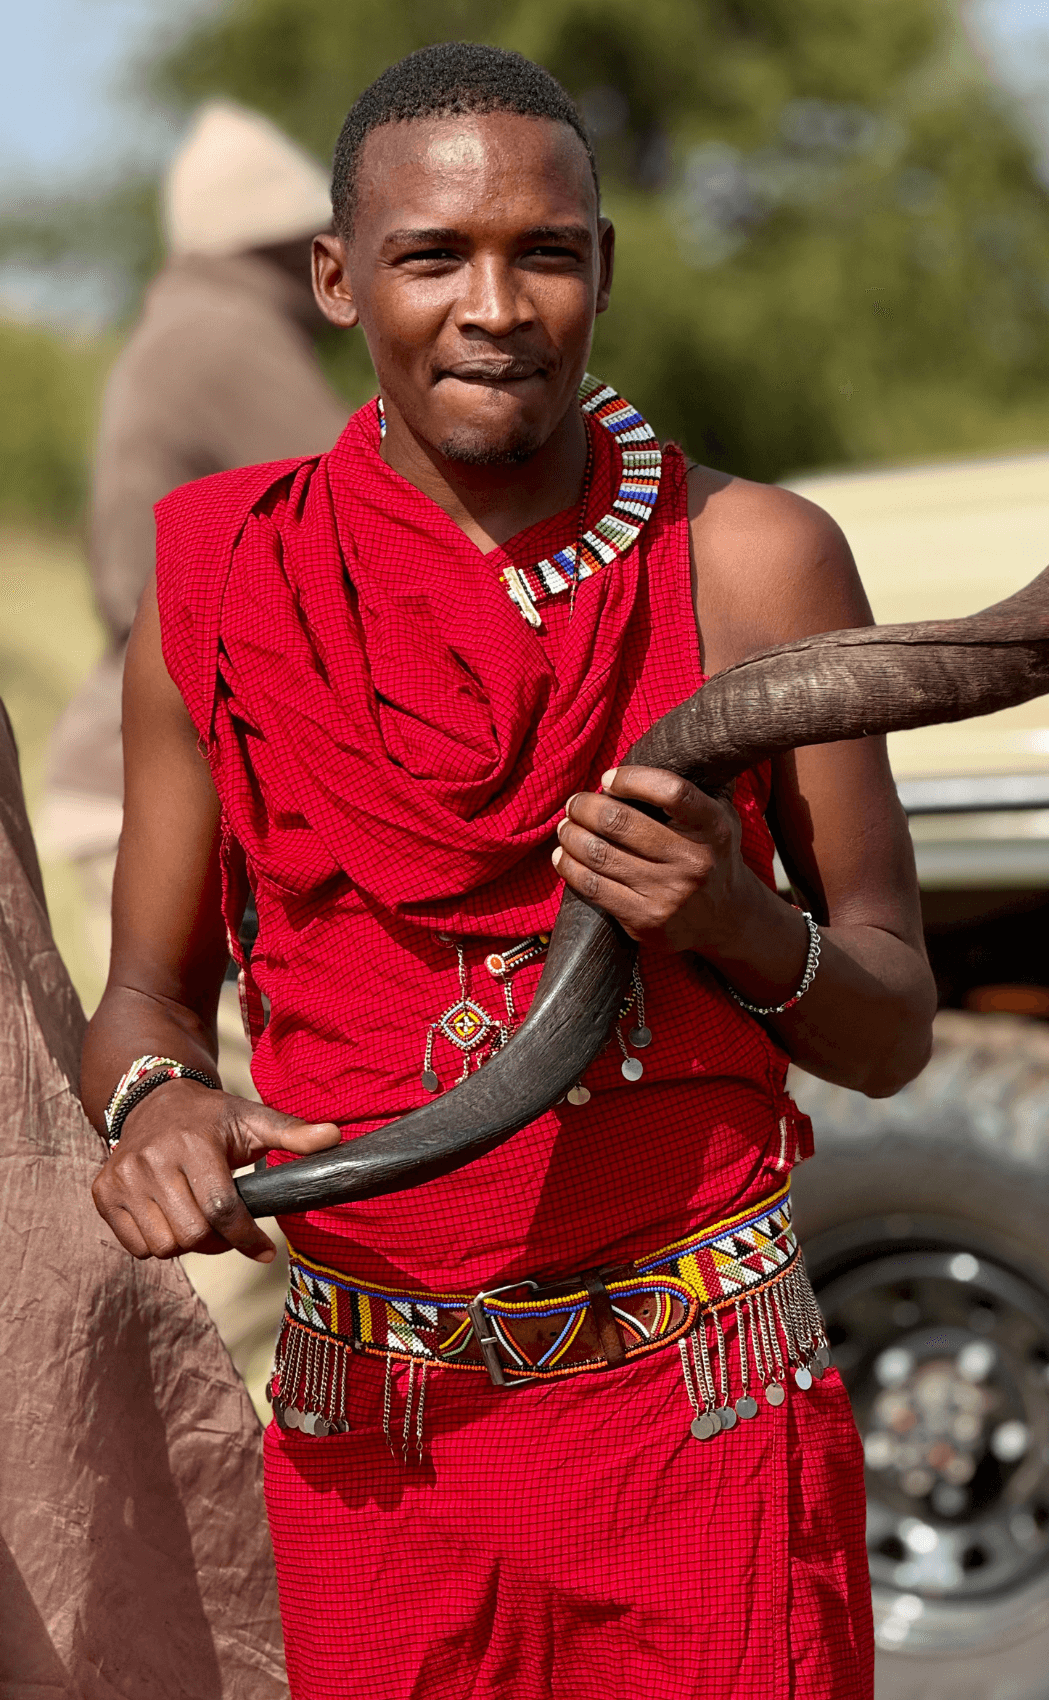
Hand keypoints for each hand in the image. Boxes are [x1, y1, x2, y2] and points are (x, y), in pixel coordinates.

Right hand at [91, 1078, 340, 1262]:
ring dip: (188, 1244)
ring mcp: (122, 1177)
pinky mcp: (103, 1192)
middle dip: (218, 1242)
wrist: (153, 1101)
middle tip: (228, 1230)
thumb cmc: (212, 1118)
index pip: (222, 1208)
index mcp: (192, 1144)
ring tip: (199, 1220)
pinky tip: (171, 1218)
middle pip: (192, 1234)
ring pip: (163, 1246)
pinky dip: (158, 1243)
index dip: (246, 1237)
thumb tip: (336, 1138)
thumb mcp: (253, 1119)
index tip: (265, 1252)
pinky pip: (136, 1247)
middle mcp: (151, 1160)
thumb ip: (293, 1133)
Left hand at [551, 764, 757, 955]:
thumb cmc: (712, 855)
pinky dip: (569, 867)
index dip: (632, 778)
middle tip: (575, 802)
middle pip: (619, 823)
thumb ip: (695, 786)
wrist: (727, 919)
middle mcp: (693, 861)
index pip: (670, 791)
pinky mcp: (645, 921)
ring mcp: (668, 894)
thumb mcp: (720, 817)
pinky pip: (593, 888)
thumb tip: (663, 743)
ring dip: (571, 835)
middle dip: (585, 806)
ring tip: (565, 826)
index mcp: (713, 827)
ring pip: (599, 854)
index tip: (608, 778)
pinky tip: (562, 855)